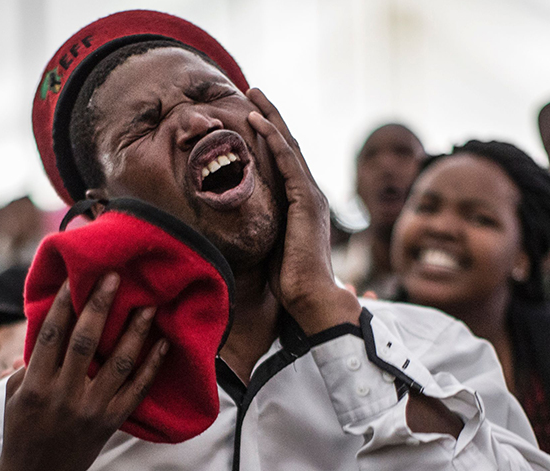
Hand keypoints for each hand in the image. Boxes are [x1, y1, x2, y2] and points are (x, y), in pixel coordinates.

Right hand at [0, 275, 166, 470]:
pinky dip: (151, 367)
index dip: (64, 303)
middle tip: (115, 277)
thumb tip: (49, 328)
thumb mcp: (14, 395)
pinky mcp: (109, 423)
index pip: (52, 334)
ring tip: (148, 306)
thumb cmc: (21, 430)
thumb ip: (31, 363)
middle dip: (100, 305)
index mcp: (37, 384)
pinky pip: (136, 391)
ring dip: (134, 332)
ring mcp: (90, 410)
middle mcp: (64, 395)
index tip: (76, 277)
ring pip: (117, 363)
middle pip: (85, 341)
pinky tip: (162, 345)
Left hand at [245, 88, 360, 334]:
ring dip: (269, 117)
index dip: (269, 135)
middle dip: (270, 115)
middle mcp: (310, 194)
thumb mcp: (270, 246)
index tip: (252, 115)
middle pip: (288, 145)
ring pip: (288, 146)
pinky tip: (257, 121)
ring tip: (252, 94)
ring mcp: (310, 195)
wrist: (310, 299)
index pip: (284, 160)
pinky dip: (272, 139)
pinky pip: (287, 161)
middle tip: (253, 91)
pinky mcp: (306, 201)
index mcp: (302, 203)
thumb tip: (239, 222)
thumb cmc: (289, 282)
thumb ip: (263, 227)